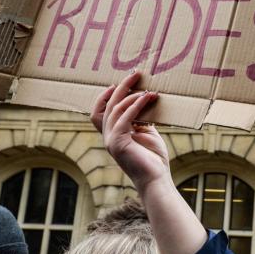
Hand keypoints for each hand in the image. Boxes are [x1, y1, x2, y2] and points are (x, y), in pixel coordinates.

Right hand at [92, 72, 170, 193]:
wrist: (156, 179)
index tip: (120, 83)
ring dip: (132, 96)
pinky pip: (124, 118)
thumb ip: (141, 120)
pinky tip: (147, 98)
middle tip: (136, 74)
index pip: (99, 111)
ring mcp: (110, 140)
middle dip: (121, 87)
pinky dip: (136, 106)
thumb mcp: (147, 134)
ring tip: (148, 89)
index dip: (105, 96)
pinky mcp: (118, 143)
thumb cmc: (153, 158)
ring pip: (115, 110)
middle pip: (107, 106)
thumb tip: (145, 101)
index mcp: (112, 134)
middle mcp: (108, 136)